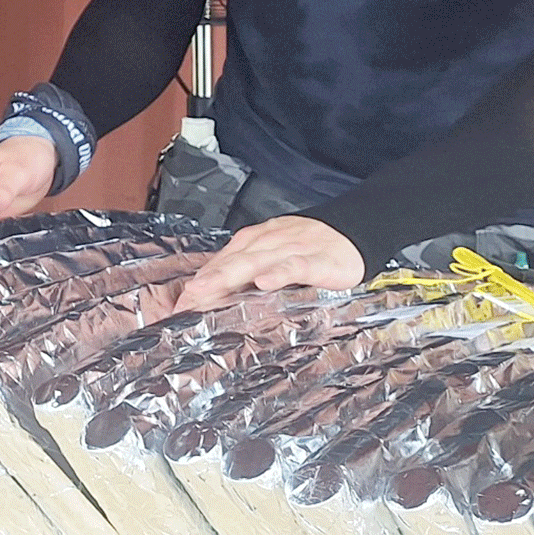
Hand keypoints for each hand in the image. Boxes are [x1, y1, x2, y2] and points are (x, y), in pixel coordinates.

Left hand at [174, 215, 364, 311]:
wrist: (353, 232)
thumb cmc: (311, 248)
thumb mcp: (275, 256)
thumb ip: (249, 272)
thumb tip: (216, 293)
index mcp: (255, 244)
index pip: (222, 262)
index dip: (200, 281)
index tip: (179, 302)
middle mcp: (267, 244)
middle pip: (231, 262)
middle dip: (205, 281)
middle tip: (184, 299)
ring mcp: (291, 250)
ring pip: (255, 261)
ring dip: (228, 275)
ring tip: (206, 290)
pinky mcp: (317, 260)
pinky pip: (295, 265)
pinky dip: (279, 272)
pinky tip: (264, 282)